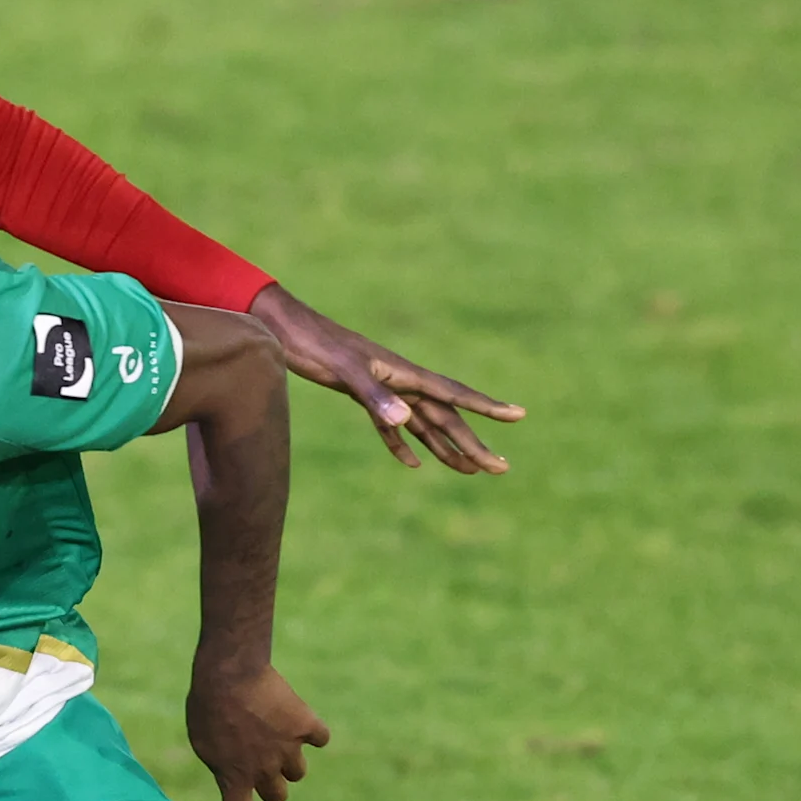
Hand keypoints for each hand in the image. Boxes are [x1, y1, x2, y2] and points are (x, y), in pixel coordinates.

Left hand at [187, 660, 327, 800]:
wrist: (230, 673)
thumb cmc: (207, 705)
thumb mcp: (202, 742)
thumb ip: (222, 764)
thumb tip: (236, 776)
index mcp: (233, 778)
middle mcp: (264, 771)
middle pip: (278, 796)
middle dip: (271, 785)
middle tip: (262, 764)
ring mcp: (288, 750)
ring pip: (298, 771)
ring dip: (288, 759)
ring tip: (273, 734)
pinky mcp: (306, 726)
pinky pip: (320, 738)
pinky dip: (312, 731)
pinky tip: (299, 719)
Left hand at [247, 286, 521, 474]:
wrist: (281, 329)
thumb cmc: (313, 344)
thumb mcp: (344, 371)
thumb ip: (374, 396)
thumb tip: (406, 421)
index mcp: (404, 373)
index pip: (454, 394)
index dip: (487, 407)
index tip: (519, 415)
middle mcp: (401, 381)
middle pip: (445, 417)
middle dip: (474, 443)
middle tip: (501, 469)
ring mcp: (383, 388)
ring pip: (423, 423)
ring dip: (445, 448)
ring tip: (469, 471)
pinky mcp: (361, 394)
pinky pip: (390, 425)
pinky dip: (402, 445)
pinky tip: (412, 464)